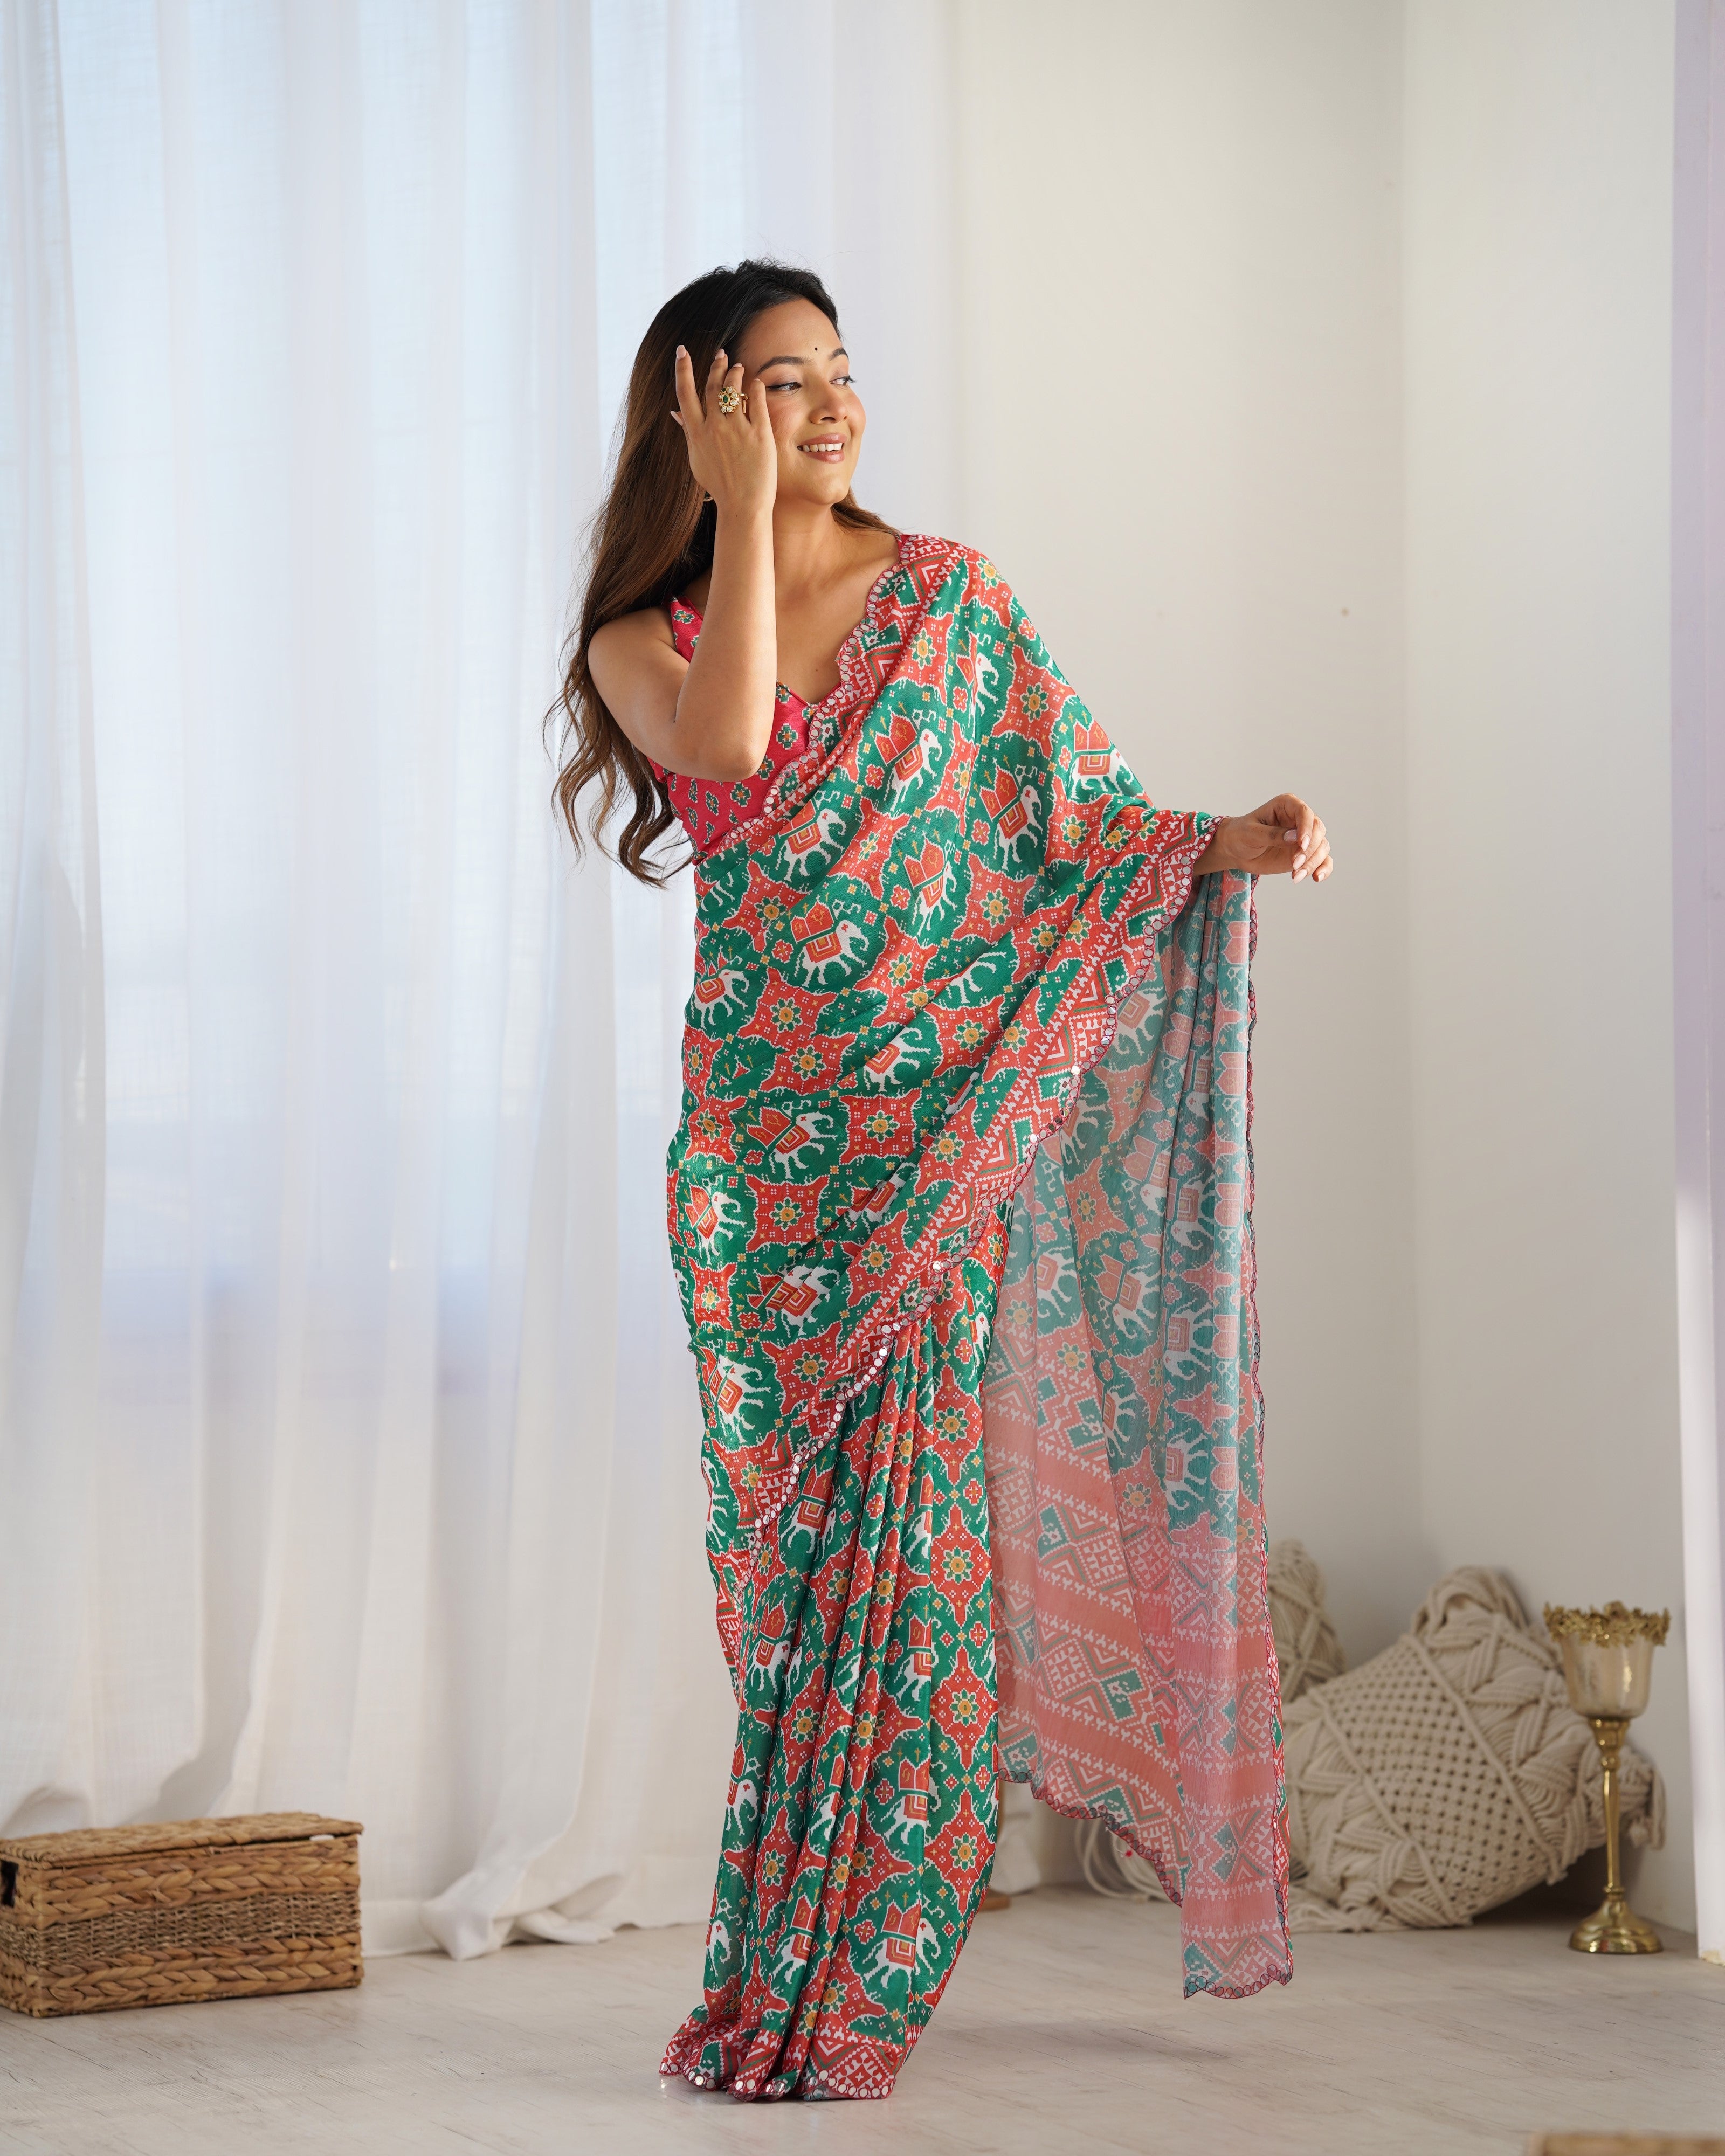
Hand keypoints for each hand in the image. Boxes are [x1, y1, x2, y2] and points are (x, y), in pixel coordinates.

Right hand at [670, 346, 776, 521]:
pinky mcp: (759, 433)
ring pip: (733, 389)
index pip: (685, 393)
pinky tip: (756, 383)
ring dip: (734, 373)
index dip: (682, 369)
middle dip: (715, 366)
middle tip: (721, 354)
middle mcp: (714, 428)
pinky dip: (755, 387)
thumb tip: (675, 414)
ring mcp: (737, 430)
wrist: (742, 506)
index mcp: (697, 434)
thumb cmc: (720, 486)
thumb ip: (688, 433)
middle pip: (712, 387)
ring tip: (738, 367)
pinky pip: (756, 401)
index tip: (682, 351)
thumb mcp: (697, 460)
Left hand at [1202, 795, 1331, 882]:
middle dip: (1309, 849)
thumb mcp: (1251, 833)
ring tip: (1296, 876)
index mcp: (1287, 805)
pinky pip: (1323, 860)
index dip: (1306, 828)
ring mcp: (1304, 837)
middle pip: (1318, 830)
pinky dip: (1323, 869)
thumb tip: (1295, 838)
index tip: (1301, 844)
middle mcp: (1299, 819)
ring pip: (1322, 846)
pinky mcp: (1305, 854)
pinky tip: (1317, 878)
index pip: (1304, 813)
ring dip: (1313, 862)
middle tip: (1294, 864)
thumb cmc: (1241, 835)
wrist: (1236, 851)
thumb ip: (1272, 835)